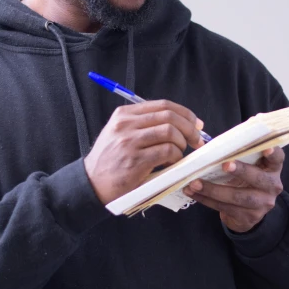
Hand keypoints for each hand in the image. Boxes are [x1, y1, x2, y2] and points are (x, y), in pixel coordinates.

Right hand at [84, 100, 204, 204]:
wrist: (91, 183)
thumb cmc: (110, 160)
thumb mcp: (119, 133)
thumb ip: (143, 125)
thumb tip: (180, 123)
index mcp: (124, 114)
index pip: (162, 105)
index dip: (184, 113)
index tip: (196, 123)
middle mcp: (126, 124)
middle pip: (169, 116)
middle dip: (189, 128)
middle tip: (196, 140)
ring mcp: (130, 142)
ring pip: (170, 132)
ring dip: (181, 144)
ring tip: (179, 153)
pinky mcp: (135, 161)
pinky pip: (167, 151)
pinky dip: (175, 156)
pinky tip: (171, 162)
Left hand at [183, 147, 284, 232]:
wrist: (248, 212)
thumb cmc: (244, 180)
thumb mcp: (248, 167)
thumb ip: (239, 155)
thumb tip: (211, 145)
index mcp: (272, 168)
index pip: (277, 158)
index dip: (273, 153)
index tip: (266, 149)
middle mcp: (272, 186)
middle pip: (258, 178)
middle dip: (241, 171)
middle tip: (224, 165)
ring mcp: (262, 204)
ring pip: (238, 197)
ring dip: (213, 189)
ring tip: (195, 183)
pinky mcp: (248, 217)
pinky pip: (224, 207)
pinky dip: (205, 199)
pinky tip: (191, 193)